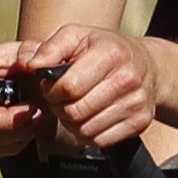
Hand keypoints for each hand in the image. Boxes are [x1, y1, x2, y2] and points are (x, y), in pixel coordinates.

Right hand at [0, 43, 42, 155]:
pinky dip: (14, 143)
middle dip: (10, 121)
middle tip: (34, 111)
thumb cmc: (31, 63)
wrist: (31, 82)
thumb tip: (25, 63)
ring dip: (17, 133)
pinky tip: (25, 128)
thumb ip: (32, 51)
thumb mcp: (36, 50)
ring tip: (34, 118)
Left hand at [21, 23, 163, 148]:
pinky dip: (89, 133)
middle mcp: (127, 79)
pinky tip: (90, 118)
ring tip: (76, 107)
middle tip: (62, 99)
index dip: (52, 90)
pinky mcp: (141, 122)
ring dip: (73, 123)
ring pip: (86, 129)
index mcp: (111, 53)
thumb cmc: (105, 50)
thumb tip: (29, 64)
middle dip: (60, 108)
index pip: (68, 86)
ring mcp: (136, 103)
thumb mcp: (76, 36)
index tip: (52, 86)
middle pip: (75, 111)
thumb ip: (48, 47)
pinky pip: (101, 140)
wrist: (147, 65)